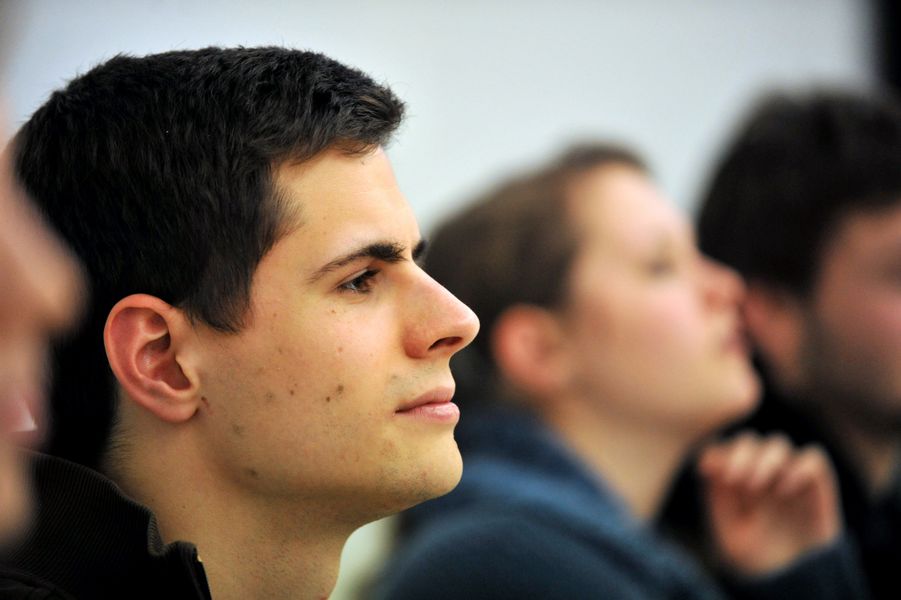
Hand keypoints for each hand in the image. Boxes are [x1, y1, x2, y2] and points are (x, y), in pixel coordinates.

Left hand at [698, 431, 840, 575]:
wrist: (795, 583)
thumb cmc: (756, 559)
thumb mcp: (729, 532)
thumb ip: (718, 496)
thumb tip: (707, 460)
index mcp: (734, 481)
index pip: (723, 450)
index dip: (716, 453)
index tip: (706, 469)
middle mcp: (760, 473)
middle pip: (749, 441)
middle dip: (740, 455)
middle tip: (736, 479)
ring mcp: (788, 476)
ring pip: (777, 443)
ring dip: (764, 458)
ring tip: (756, 486)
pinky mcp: (816, 485)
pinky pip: (813, 458)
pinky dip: (799, 466)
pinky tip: (785, 489)